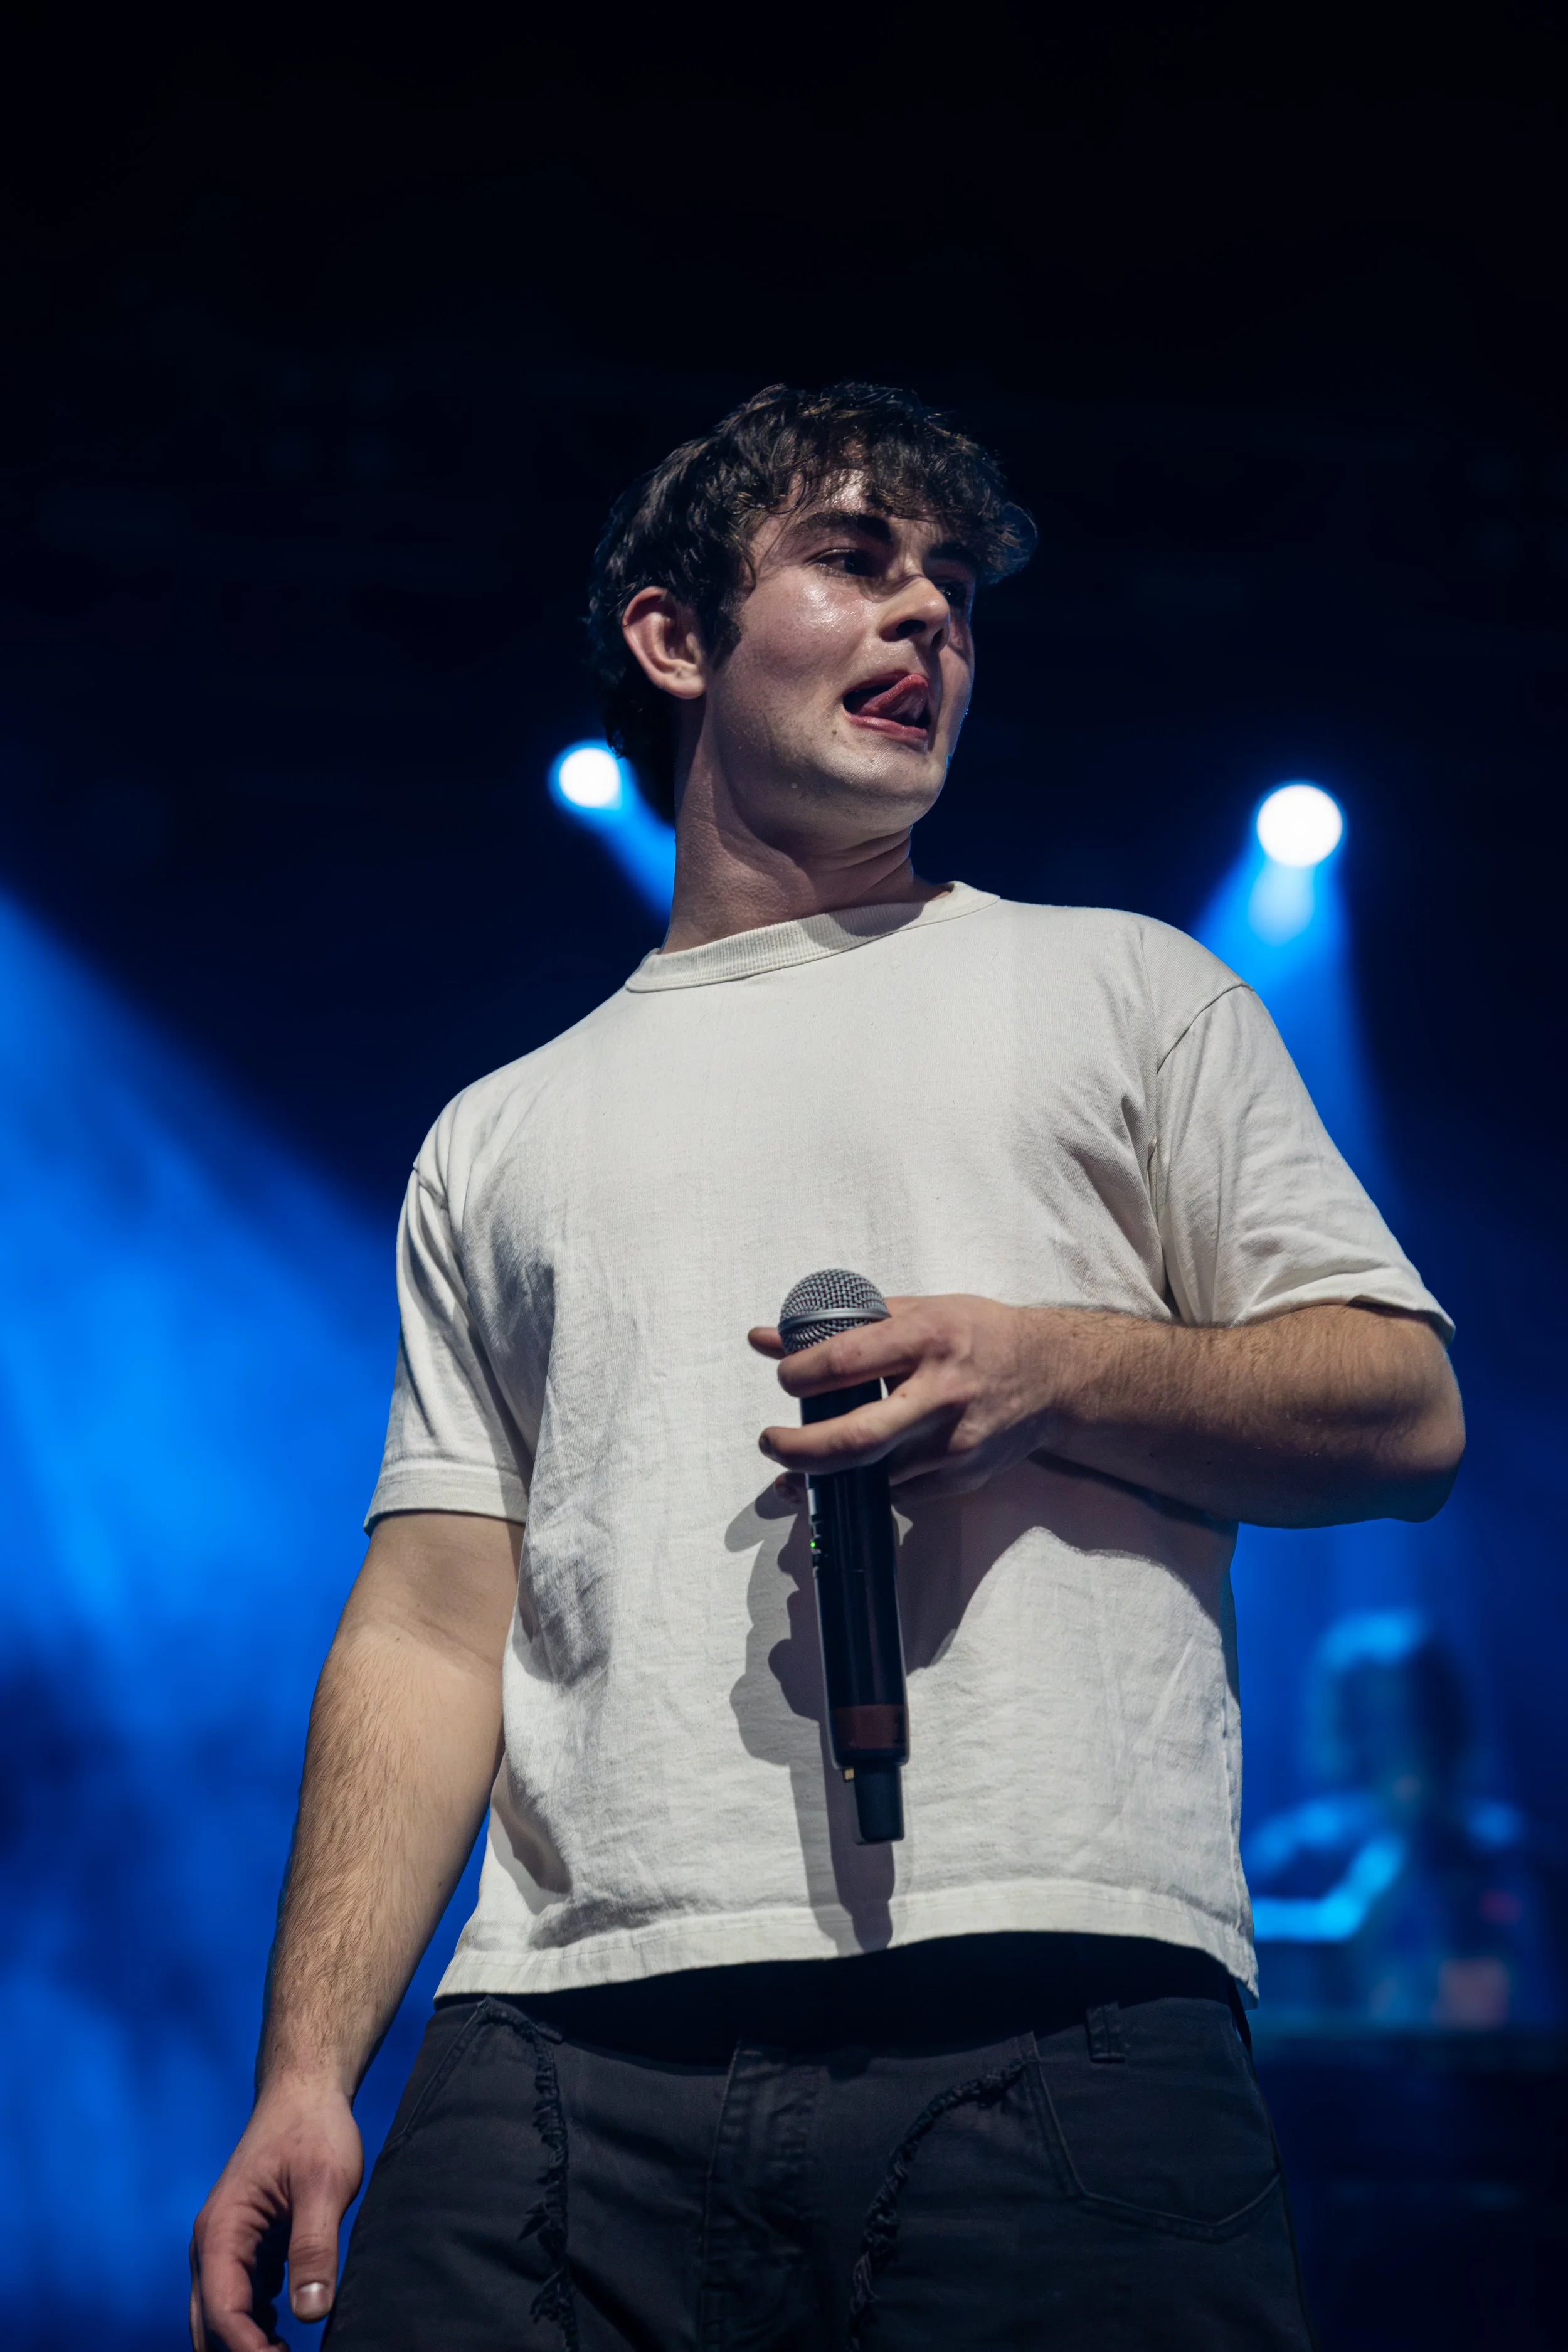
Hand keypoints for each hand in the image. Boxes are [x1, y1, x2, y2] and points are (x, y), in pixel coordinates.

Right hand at [189, 2075, 362, 2348]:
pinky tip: (284, 2330)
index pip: (225, 2312)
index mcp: (220, 2232)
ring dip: (245, 2342)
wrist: (305, 2091)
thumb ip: (314, 2248)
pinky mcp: (244, 2246)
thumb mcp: (324, 2185)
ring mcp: (224, 2246)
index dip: (250, 2351)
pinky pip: (238, 2298)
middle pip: (211, 2324)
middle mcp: (210, 2245)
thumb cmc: (314, 2129)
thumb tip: (312, 2312)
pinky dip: (253, 2324)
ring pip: (221, 2314)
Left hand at [750, 1293, 1064, 1500]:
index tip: (786, 1379)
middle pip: (856, 1439)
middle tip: (771, 1443)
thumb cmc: (977, 1334)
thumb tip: (766, 1338)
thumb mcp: (914, 1312)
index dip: (798, 1376)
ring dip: (821, 1478)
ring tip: (792, 1467)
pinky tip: (842, 1478)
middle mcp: (941, 1395)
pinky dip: (864, 1487)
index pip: (843, 1363)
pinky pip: (899, 1494)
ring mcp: (954, 1443)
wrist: (1051, 1374)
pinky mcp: (962, 1476)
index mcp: (926, 1339)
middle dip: (798, 1450)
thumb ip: (840, 1325)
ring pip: (873, 1477)